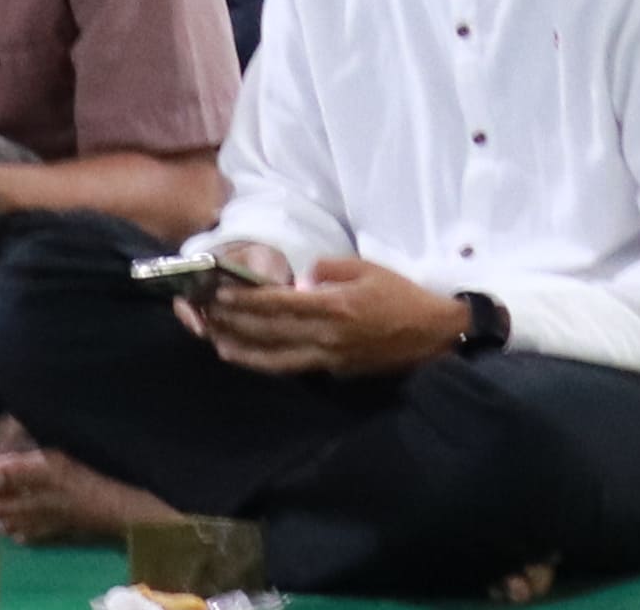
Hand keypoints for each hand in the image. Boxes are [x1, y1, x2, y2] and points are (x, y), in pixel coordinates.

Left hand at [189, 257, 467, 378]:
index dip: (246, 301)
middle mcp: (326, 336)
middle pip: (270, 332)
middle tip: (205, 314)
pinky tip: (250, 358)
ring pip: (276, 358)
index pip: (279, 305)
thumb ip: (329, 269)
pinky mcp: (334, 371)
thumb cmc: (401, 295)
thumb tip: (299, 281)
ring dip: (243, 350)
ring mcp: (329, 359)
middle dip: (235, 323)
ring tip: (215, 342)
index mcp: (334, 306)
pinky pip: (293, 367)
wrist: (433, 335)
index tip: (220, 293)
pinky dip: (266, 364)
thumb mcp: (368, 268)